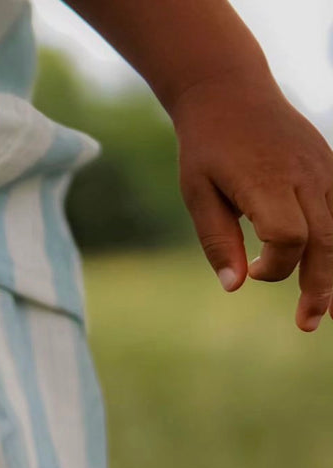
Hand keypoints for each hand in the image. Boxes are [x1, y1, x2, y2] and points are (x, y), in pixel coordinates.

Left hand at [170, 70, 332, 330]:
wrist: (229, 92)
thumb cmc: (206, 148)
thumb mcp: (198, 194)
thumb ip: (218, 240)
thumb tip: (234, 286)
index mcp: (267, 182)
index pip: (289, 237)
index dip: (276, 266)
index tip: (254, 272)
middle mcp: (304, 175)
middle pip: (325, 240)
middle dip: (319, 286)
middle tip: (307, 323)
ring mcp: (323, 168)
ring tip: (325, 307)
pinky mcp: (330, 165)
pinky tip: (330, 268)